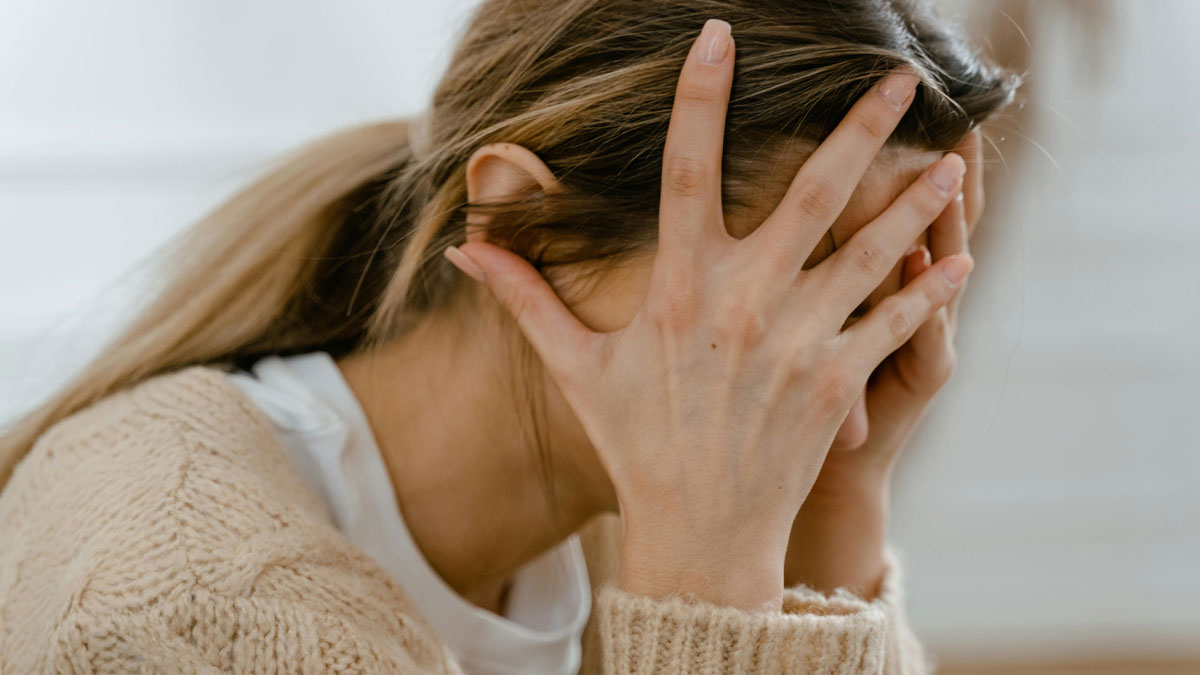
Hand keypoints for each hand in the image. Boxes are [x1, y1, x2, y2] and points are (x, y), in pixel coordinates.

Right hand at [447, 19, 970, 611]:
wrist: (697, 532)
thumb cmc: (635, 443)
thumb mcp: (575, 368)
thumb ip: (526, 298)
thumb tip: (464, 248)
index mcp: (679, 287)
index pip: (687, 169)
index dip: (701, 97)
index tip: (721, 36)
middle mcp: (746, 302)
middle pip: (813, 192)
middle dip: (861, 128)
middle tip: (899, 74)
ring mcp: (799, 342)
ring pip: (873, 250)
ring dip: (917, 200)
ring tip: (956, 158)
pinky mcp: (837, 382)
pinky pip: (896, 323)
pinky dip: (932, 290)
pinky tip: (962, 257)